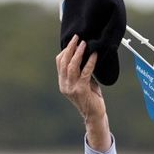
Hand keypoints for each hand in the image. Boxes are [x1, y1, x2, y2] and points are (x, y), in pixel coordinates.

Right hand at [56, 35, 110, 149]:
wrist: (94, 115)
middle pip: (64, 62)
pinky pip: (86, 72)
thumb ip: (81, 71)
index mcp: (63, 82)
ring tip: (84, 43)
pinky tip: (94, 54)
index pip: (59, 62)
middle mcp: (64, 84)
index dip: (64, 50)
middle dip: (70, 48)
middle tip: (77, 37)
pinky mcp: (81, 90)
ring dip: (78, 53)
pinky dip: (90, 62)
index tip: (72, 40)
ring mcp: (72, 88)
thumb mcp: (83, 83)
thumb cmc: (91, 99)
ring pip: (72, 66)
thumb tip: (86, 55)